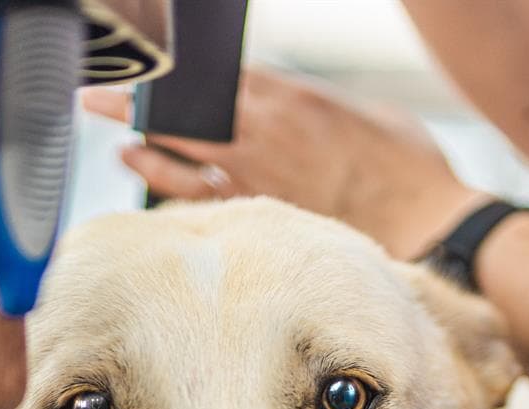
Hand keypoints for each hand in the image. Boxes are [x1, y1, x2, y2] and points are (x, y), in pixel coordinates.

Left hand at [82, 67, 484, 260]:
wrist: (429, 223)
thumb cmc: (408, 169)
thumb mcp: (372, 113)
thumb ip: (322, 106)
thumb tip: (295, 108)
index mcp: (294, 97)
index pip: (224, 74)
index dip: (182, 70)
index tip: (153, 64)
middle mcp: (267, 130)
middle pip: (187, 105)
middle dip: (139, 96)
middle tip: (99, 88)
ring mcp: (259, 172)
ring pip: (180, 145)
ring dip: (138, 131)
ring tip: (106, 119)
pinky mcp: (259, 211)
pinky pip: (197, 191)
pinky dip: (161, 174)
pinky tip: (136, 161)